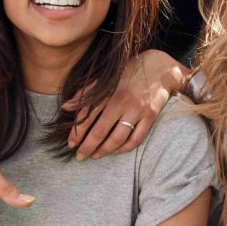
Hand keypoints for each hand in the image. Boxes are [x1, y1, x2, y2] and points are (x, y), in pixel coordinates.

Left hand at [69, 49, 187, 159]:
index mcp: (108, 90)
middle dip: (87, 147)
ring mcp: (137, 110)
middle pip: (100, 131)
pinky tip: (115, 150)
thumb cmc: (129, 72)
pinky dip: (124, 148)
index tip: (71, 143)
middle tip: (80, 157)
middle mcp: (122, 100)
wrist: (161, 68)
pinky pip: (136, 139)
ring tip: (96, 156)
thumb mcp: (106, 78)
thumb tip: (65, 107)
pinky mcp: (150, 116)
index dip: (76, 132)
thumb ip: (86, 92)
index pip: (87, 116)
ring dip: (104, 151)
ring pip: (118, 138)